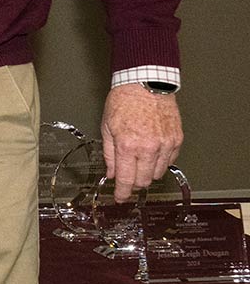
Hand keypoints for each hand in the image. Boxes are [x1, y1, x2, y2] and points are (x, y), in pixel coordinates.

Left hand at [101, 83, 181, 201]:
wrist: (145, 84)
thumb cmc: (124, 101)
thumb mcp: (107, 128)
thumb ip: (109, 154)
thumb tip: (111, 173)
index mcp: (128, 145)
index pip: (126, 179)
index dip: (122, 193)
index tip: (120, 198)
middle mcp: (148, 148)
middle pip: (143, 180)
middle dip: (133, 183)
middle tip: (127, 179)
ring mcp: (165, 144)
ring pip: (158, 173)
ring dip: (147, 173)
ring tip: (138, 162)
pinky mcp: (177, 139)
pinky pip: (170, 161)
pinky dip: (160, 163)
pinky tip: (151, 154)